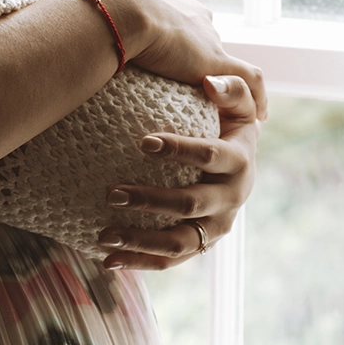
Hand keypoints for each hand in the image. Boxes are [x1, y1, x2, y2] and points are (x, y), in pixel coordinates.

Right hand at [91, 0, 267, 119]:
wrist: (118, 8)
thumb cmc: (100, 7)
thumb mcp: (96, 8)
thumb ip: (94, 22)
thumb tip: (70, 34)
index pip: (181, 17)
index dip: (182, 35)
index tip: (179, 49)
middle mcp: (192, 11)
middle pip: (204, 35)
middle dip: (204, 55)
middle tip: (199, 79)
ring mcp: (206, 35)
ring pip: (225, 58)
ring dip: (227, 78)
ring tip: (228, 100)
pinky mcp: (215, 59)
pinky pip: (248, 80)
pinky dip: (256, 97)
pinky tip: (257, 116)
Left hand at [97, 74, 261, 270]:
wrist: (238, 164)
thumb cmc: (228, 122)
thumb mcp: (238, 102)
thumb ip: (232, 86)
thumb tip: (209, 82)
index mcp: (239, 161)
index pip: (211, 156)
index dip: (180, 149)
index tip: (143, 142)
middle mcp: (231, 198)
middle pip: (190, 203)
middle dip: (151, 200)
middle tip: (112, 192)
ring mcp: (216, 226)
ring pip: (179, 242)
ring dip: (140, 240)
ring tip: (104, 233)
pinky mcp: (200, 244)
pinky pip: (170, 260)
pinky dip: (140, 262)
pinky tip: (108, 260)